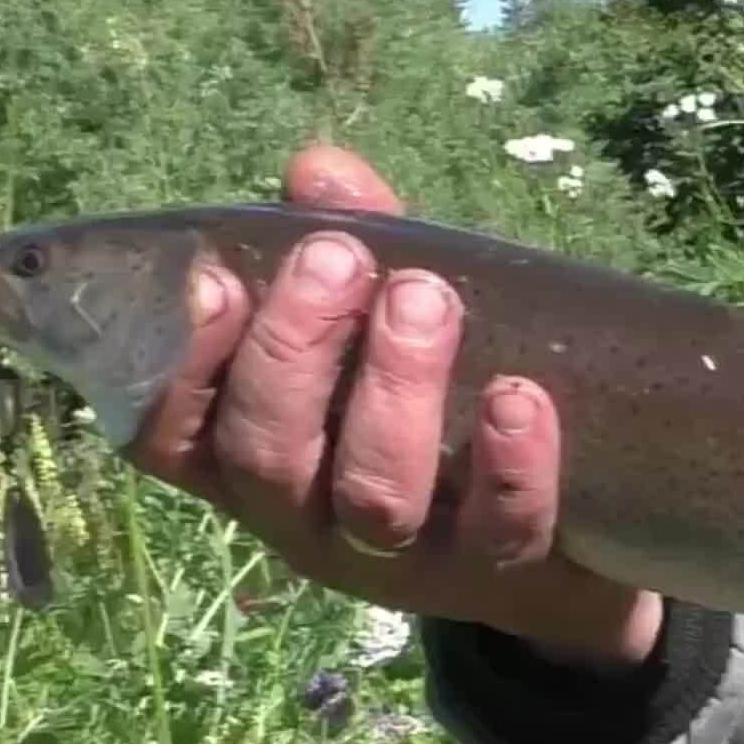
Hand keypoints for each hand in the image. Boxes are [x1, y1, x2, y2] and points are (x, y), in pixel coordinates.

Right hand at [129, 144, 662, 665]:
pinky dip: (508, 465)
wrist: (575, 525)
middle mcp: (307, 517)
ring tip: (425, 298)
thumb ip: (352, 240)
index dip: (177, 365)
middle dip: (292, 353)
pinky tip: (520, 396)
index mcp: (252, 454)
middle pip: (267, 456)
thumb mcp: (387, 315)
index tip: (212, 279)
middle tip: (336, 259)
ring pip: (374, 494)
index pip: (169, 432)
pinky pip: (499, 531)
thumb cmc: (440, 397)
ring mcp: (400, 558)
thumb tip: (317, 171)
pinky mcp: (498, 573)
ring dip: (395, 390)